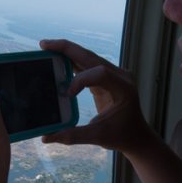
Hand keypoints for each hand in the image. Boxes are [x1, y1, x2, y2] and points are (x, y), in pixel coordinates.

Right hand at [39, 39, 152, 154]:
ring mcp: (115, 74)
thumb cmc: (121, 136)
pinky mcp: (107, 77)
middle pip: (91, 56)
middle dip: (67, 49)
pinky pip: (88, 65)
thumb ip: (72, 136)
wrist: (137, 136)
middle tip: (44, 45)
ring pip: (88, 57)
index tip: (67, 95)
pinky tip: (58, 59)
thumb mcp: (98, 137)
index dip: (80, 80)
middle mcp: (121, 76)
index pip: (100, 73)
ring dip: (68, 52)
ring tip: (47, 47)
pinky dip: (73, 61)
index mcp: (123, 88)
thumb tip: (46, 137)